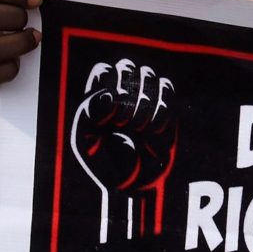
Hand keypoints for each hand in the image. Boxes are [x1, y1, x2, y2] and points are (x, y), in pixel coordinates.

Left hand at [71, 58, 177, 242]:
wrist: (132, 185)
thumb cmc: (103, 164)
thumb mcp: (84, 141)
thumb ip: (91, 114)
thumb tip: (111, 96)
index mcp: (98, 96)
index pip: (104, 71)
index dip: (106, 88)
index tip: (104, 120)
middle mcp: (121, 92)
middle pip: (127, 66)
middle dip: (126, 94)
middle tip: (122, 124)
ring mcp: (144, 97)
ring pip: (149, 74)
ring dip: (143, 103)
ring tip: (137, 130)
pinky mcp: (165, 107)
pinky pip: (167, 88)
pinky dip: (161, 108)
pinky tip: (153, 131)